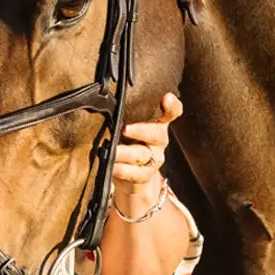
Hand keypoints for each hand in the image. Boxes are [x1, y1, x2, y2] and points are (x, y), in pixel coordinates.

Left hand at [111, 91, 183, 219]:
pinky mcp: (146, 175)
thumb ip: (123, 114)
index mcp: (158, 123)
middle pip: (156, 134)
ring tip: (113, 152)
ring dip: (127, 153)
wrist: (131, 176)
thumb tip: (102, 102)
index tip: (166, 98)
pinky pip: (136, 173)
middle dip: (141, 130)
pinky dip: (123, 170)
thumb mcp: (128, 125)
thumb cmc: (127, 142)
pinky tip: (113, 167)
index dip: (172, 106)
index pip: (172, 112)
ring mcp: (154, 159)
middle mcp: (159, 140)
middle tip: (124, 129)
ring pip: (143, 154)